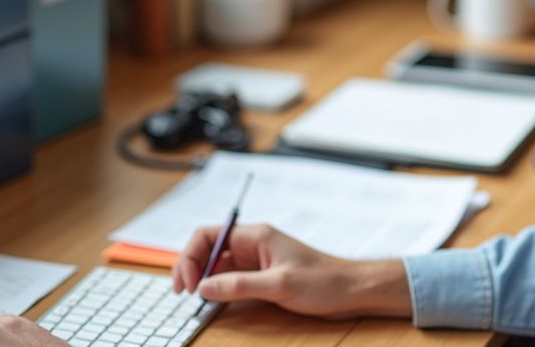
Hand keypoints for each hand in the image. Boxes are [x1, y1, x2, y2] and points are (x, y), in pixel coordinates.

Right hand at [171, 223, 411, 319]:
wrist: (352, 291)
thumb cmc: (324, 280)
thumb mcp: (279, 284)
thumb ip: (240, 285)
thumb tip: (204, 287)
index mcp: (256, 236)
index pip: (209, 235)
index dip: (191, 256)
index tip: (188, 282)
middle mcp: (253, 245)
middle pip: (208, 249)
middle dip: (191, 267)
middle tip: (183, 292)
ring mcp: (257, 261)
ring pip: (217, 265)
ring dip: (202, 279)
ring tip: (192, 297)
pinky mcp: (262, 277)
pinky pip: (230, 279)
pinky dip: (217, 288)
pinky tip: (212, 300)